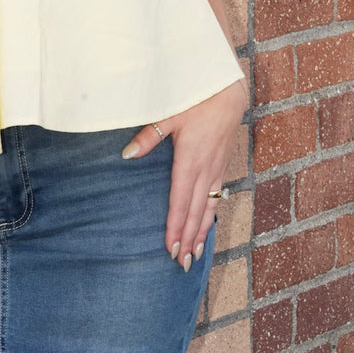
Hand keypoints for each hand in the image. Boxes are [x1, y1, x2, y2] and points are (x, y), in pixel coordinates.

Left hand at [121, 77, 247, 270]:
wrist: (227, 89)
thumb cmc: (195, 98)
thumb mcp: (168, 113)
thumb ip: (148, 136)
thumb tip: (126, 154)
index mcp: (190, 160)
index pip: (180, 201)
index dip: (174, 227)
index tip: (169, 247)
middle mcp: (206, 169)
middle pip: (195, 212)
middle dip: (188, 239)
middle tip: (180, 263)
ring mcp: (217, 168)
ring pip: (208, 208)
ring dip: (201, 233)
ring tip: (194, 256)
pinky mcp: (222, 165)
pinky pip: (217, 197)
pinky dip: (211, 216)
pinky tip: (207, 227)